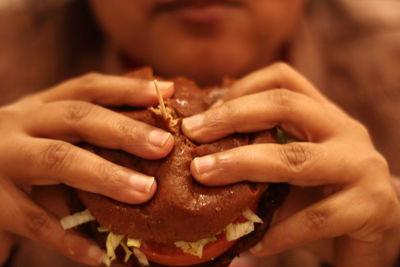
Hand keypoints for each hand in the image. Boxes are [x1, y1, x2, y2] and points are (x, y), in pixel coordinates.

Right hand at [0, 73, 173, 264]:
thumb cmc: (19, 158)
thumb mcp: (47, 137)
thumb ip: (86, 141)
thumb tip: (149, 151)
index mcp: (40, 107)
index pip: (87, 89)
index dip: (126, 88)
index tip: (165, 91)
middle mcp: (20, 124)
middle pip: (78, 118)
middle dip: (125, 131)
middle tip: (165, 145)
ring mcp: (2, 159)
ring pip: (58, 160)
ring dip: (105, 177)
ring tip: (145, 192)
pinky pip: (33, 220)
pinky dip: (68, 239)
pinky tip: (99, 255)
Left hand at [182, 63, 399, 265]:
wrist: (376, 231)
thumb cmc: (323, 195)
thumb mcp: (290, 166)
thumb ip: (259, 154)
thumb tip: (201, 152)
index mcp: (323, 114)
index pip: (284, 79)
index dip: (242, 87)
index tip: (206, 111)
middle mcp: (344, 130)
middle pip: (286, 106)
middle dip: (231, 117)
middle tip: (191, 132)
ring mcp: (360, 165)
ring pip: (295, 158)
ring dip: (242, 165)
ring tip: (203, 175)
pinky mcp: (370, 206)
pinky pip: (316, 218)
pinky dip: (280, 231)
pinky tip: (254, 243)